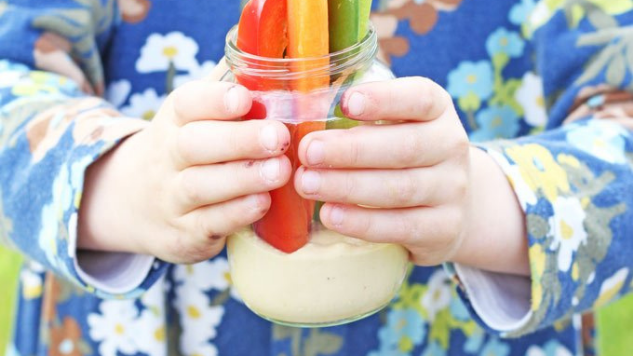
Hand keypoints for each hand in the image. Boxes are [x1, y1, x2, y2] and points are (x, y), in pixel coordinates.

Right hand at [78, 79, 291, 263]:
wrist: (134, 201)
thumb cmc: (186, 149)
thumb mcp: (194, 116)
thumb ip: (225, 88)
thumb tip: (265, 50)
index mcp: (175, 120)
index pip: (187, 104)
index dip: (215, 101)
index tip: (245, 98)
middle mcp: (168, 157)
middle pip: (194, 145)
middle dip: (238, 140)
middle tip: (278, 137)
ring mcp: (172, 197)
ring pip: (200, 186)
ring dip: (242, 178)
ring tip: (280, 171)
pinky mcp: (183, 233)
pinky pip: (207, 224)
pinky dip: (235, 213)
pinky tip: (263, 203)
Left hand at [295, 77, 527, 273]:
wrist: (455, 203)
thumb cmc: (404, 152)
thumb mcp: (396, 123)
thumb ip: (360, 113)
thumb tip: (305, 107)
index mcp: (438, 110)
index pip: (419, 98)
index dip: (384, 99)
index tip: (346, 102)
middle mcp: (451, 146)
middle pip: (404, 147)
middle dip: (351, 150)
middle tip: (307, 151)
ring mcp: (452, 189)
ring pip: (400, 189)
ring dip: (348, 187)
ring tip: (307, 183)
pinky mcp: (445, 227)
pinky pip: (401, 227)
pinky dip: (362, 222)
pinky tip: (330, 215)